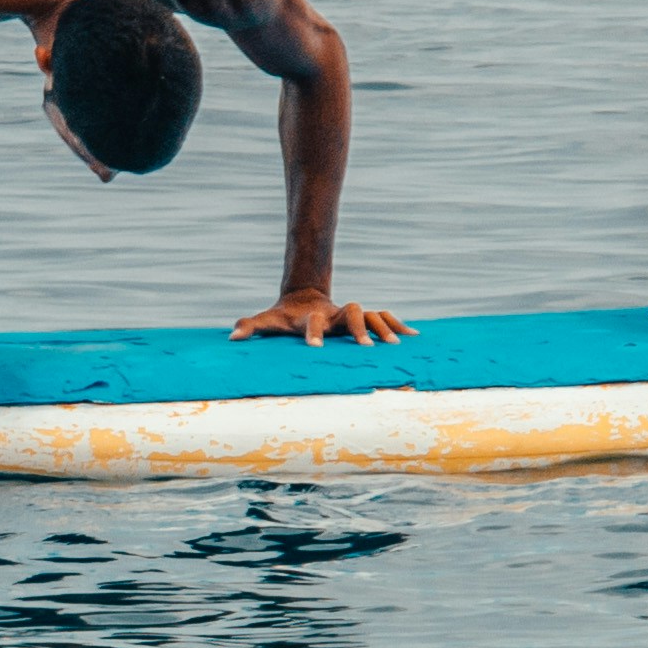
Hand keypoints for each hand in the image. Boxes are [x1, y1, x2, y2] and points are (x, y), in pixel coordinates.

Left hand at [233, 294, 407, 343]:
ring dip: (384, 327)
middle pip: (350, 312)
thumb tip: (232, 337)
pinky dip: (398, 324)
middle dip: (358, 328)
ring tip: (396, 344)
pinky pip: (383, 317)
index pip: (312, 322)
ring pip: (371, 314)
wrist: (302, 298)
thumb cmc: (282, 316)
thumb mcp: (266, 320)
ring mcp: (349, 314)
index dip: (313, 333)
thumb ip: (250, 326)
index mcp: (312, 315)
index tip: (314, 349)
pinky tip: (415, 336)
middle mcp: (334, 313)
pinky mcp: (360, 318)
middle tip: (365, 347)